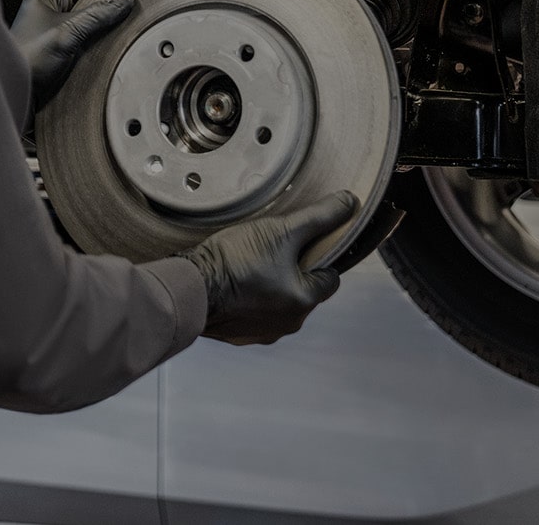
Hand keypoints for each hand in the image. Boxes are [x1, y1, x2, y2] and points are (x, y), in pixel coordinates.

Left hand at [10, 0, 134, 106]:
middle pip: (88, 4)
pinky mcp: (58, 50)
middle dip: (105, 13)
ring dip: (100, 32)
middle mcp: (48, 11)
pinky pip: (82, 41)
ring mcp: (53, 31)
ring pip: (87, 24)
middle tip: (125, 21)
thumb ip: (97, 14)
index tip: (128, 0)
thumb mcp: (68, 32)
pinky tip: (103, 52)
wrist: (12, 90)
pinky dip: (94, 46)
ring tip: (116, 37)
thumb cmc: (28, 59)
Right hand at [180, 191, 359, 344]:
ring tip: (246, 265)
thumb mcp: (281, 230)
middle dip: (291, 271)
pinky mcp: (238, 335)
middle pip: (302, 290)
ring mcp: (262, 332)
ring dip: (269, 287)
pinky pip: (252, 314)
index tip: (298, 245)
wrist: (189, 287)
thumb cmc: (233, 261)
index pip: (329, 277)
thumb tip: (348, 203)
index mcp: (304, 301)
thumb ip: (318, 217)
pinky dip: (247, 300)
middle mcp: (288, 323)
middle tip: (267, 250)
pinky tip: (232, 282)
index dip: (316, 256)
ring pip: (278, 303)